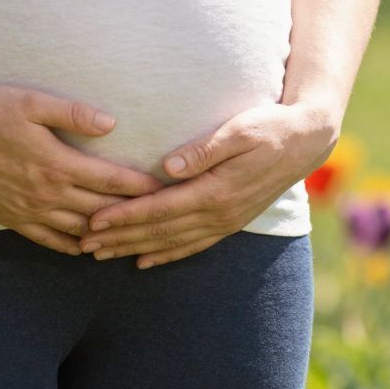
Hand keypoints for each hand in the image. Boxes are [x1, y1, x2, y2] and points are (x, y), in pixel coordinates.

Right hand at [0, 85, 166, 255]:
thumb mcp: (32, 103)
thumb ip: (73, 114)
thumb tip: (111, 123)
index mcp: (57, 163)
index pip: (110, 181)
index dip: (139, 186)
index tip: (165, 190)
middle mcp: (47, 193)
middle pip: (100, 209)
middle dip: (131, 214)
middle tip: (158, 217)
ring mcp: (28, 210)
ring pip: (76, 230)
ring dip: (104, 235)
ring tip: (128, 237)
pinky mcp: (10, 217)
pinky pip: (46, 239)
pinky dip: (69, 245)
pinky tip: (81, 248)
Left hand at [76, 101, 338, 268]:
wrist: (305, 141)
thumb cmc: (269, 126)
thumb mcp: (239, 129)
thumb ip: (205, 149)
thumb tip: (169, 166)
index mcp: (216, 190)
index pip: (160, 208)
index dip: (126, 216)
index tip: (94, 221)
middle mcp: (218, 213)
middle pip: (160, 231)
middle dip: (120, 238)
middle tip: (83, 245)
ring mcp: (225, 221)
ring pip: (172, 243)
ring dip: (135, 250)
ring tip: (102, 256)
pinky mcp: (230, 221)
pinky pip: (192, 245)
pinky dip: (166, 255)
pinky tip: (144, 261)